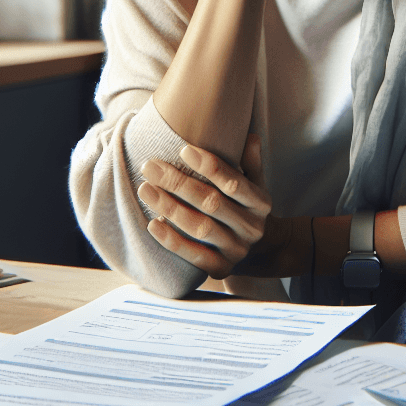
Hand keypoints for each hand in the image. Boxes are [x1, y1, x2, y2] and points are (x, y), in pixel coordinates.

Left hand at [138, 133, 288, 277]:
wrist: (260, 251)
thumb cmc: (245, 206)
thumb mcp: (255, 183)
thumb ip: (250, 161)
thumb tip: (249, 136)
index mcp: (260, 202)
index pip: (234, 183)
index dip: (209, 166)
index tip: (183, 150)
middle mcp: (251, 227)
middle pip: (212, 203)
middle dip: (179, 183)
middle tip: (150, 166)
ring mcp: (236, 250)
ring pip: (200, 228)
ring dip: (170, 208)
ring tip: (145, 189)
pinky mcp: (220, 269)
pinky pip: (193, 255)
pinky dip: (172, 241)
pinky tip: (152, 224)